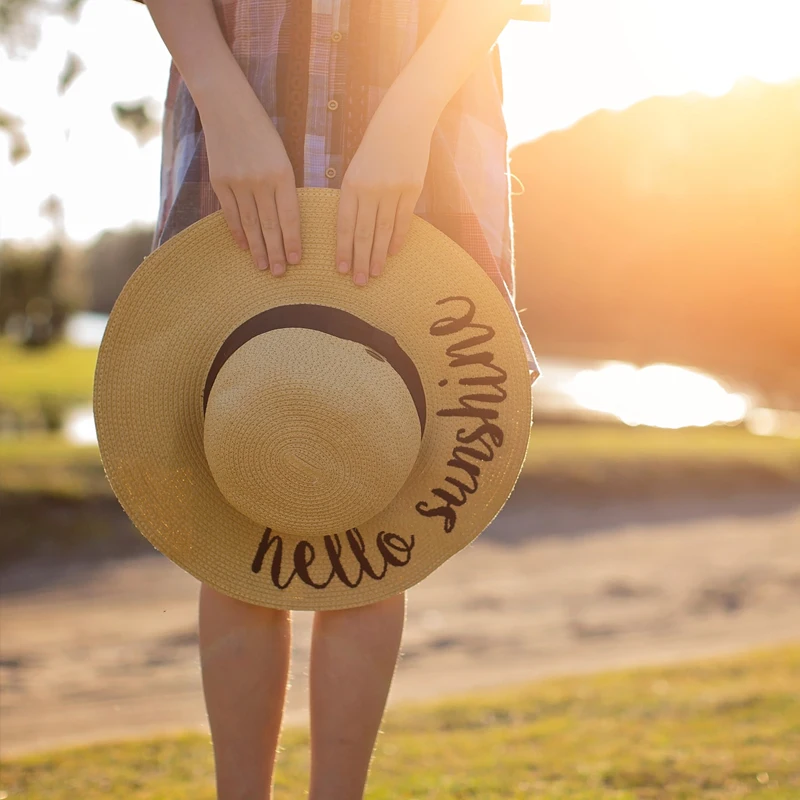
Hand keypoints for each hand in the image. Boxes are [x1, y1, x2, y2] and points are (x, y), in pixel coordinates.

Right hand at [202, 88, 300, 275]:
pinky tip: (244, 247)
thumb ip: (284, 187)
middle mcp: (261, 181)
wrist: (227, 106)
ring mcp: (239, 182)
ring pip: (251, 224)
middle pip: (270, 225)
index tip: (296, 261)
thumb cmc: (261, 132)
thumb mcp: (281, 156)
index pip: (290, 216)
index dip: (293, 241)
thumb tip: (286, 222)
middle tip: (280, 274)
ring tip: (263, 267)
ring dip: (257, 248)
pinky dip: (238, 232)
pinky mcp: (220, 181)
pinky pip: (231, 213)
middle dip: (276, 252)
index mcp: (283, 174)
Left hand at [336, 100, 435, 285]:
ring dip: (379, 255)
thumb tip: (352, 231)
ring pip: (383, 231)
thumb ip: (354, 197)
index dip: (343, 249)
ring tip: (375, 273)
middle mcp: (369, 189)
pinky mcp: (411, 189)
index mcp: (350, 184)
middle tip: (358, 282)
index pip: (344, 225)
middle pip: (363, 233)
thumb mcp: (356, 169)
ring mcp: (391, 190)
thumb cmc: (376, 147)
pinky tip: (394, 253)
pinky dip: (398, 238)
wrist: (403, 120)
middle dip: (360, 260)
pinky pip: (403, 220)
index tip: (341, 270)